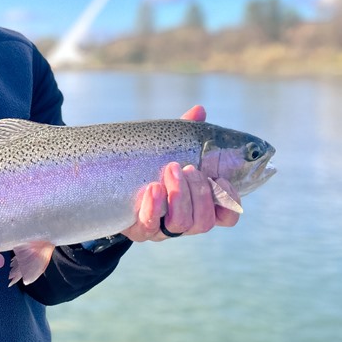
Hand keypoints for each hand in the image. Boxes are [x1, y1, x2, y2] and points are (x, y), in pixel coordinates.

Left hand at [121, 105, 240, 242]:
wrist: (112, 187)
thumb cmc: (150, 169)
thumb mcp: (169, 151)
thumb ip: (186, 134)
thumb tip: (198, 111)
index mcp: (198, 207)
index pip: (226, 216)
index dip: (230, 201)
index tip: (220, 179)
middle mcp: (184, 222)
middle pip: (204, 222)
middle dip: (199, 193)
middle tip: (187, 168)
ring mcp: (162, 229)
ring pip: (182, 224)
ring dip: (180, 197)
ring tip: (171, 171)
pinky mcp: (139, 230)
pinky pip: (150, 226)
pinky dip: (154, 207)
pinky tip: (154, 188)